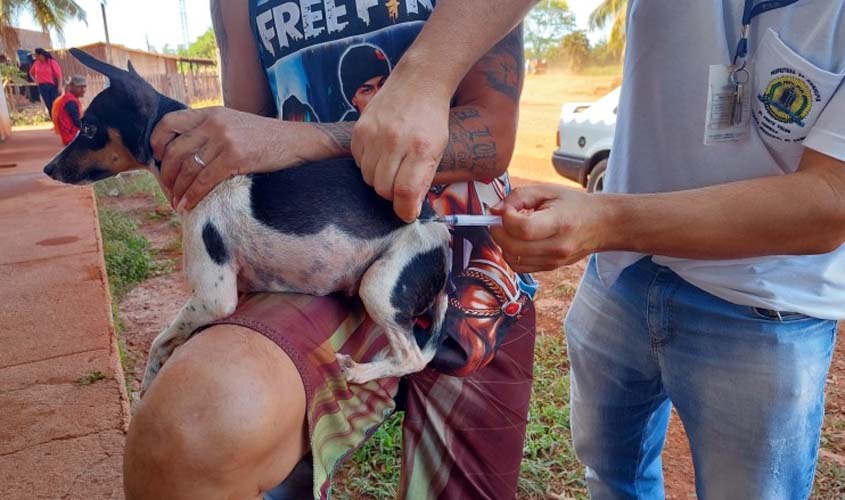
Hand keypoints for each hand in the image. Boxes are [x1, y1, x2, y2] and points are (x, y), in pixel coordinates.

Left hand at [151, 107, 316, 210]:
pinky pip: (205, 181)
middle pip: (175, 150)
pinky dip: (193, 196)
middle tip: (167, 190)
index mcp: (211, 112)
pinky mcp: (236, 158)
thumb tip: (185, 151)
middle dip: (166, 174)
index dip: (158, 142)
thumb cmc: (265, 137)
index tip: (158, 159)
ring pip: (188, 168)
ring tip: (176, 202)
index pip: (170, 122)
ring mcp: (225, 140)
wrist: (296, 141)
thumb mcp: (234, 122)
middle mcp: (214, 123)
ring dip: (178, 189)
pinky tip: (188, 205)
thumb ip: (210, 130)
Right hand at [352, 73, 450, 222]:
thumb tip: (408, 211)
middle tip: (401, 182)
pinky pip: (357, 161)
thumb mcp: (438, 149)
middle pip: (383, 188)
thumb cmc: (431, 119)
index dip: (404, 210)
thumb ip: (423, 180)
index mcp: (421, 148)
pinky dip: (367, 164)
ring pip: (368, 178)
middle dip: (392, 193)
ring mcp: (374, 133)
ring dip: (378, 178)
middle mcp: (395, 140)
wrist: (418, 82)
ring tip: (391, 164)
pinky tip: (380, 152)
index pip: (404, 192)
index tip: (407, 213)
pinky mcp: (359, 129)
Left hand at [490, 185, 611, 272]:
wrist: (601, 225)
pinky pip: (519, 266)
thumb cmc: (574, 204)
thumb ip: (518, 197)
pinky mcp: (550, 268)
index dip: (506, 218)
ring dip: (503, 243)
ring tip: (510, 228)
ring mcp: (553, 261)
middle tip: (499, 218)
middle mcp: (557, 247)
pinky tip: (517, 240)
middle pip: (513, 247)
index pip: (524, 229)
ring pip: (512, 259)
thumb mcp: (548, 191)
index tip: (504, 209)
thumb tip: (494, 210)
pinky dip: (511, 253)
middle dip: (498, 231)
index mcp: (560, 223)